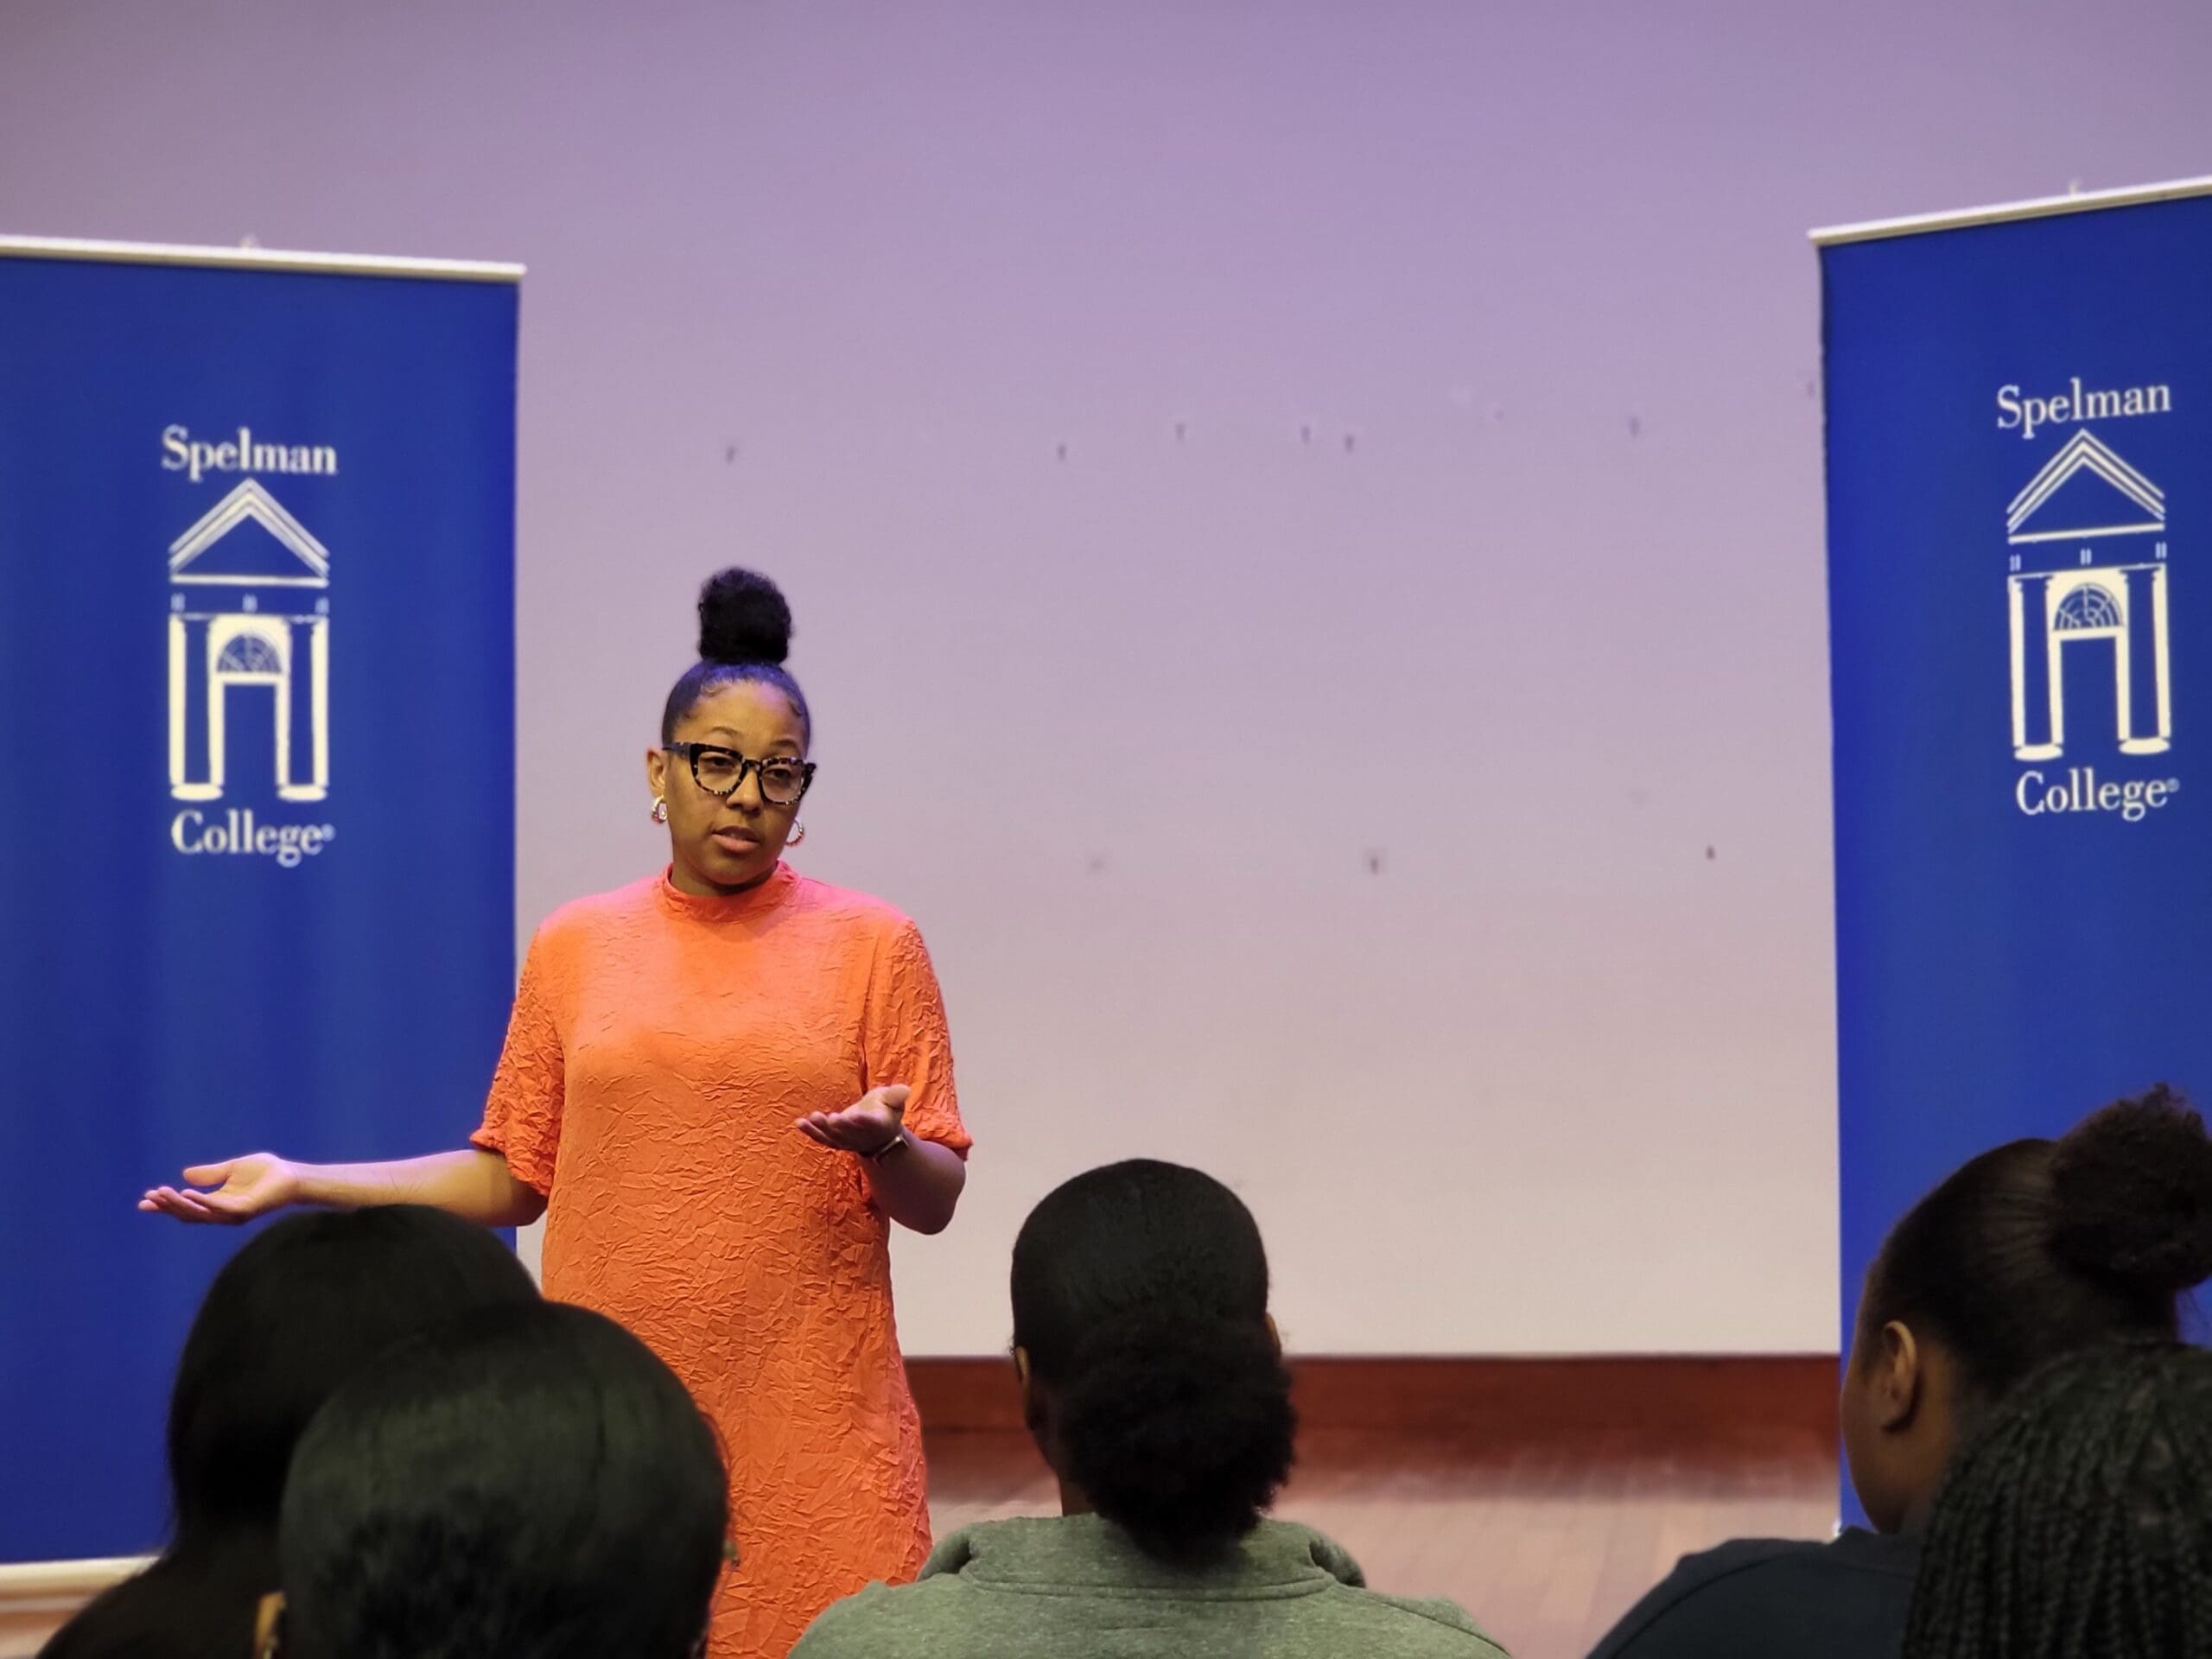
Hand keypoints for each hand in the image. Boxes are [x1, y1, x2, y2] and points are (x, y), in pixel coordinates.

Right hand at [140, 1153, 300, 1224]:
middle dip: (167, 1205)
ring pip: (199, 1212)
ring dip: (178, 1203)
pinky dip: (201, 1201)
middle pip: (188, 1213)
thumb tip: (184, 1175)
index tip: (145, 1199)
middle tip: (148, 1197)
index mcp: (217, 1203)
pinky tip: (186, 1193)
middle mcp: (222, 1212)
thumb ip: (210, 1174)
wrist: (292, 1175)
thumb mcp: (232, 1169)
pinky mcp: (244, 1210)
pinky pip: (218, 1207)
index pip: (187, 1206)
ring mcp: (232, 1213)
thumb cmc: (266, 1172)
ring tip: (161, 1193)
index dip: (166, 1204)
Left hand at [796, 1085, 908, 1155]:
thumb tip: (905, 1089)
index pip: (872, 1124)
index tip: (856, 1115)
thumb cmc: (885, 1110)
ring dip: (822, 1129)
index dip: (864, 1120)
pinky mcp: (835, 1141)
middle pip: (851, 1132)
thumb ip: (896, 1095)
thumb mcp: (893, 1100)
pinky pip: (822, 1139)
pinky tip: (799, 1122)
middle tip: (832, 1118)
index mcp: (880, 1125)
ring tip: (813, 1117)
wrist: (878, 1134)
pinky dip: (810, 1132)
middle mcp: (862, 1137)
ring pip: (834, 1137)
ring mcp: (847, 1141)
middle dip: (841, 1126)